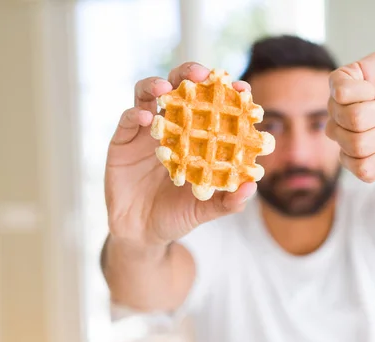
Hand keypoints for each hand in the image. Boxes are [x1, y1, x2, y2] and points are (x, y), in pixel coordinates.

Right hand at [105, 62, 255, 246]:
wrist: (143, 233)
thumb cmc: (178, 215)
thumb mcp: (206, 210)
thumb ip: (229, 201)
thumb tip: (252, 187)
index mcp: (196, 137)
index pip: (211, 106)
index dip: (226, 93)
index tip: (241, 89)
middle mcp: (172, 127)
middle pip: (179, 88)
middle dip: (189, 75)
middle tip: (201, 75)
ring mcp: (145, 131)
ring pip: (148, 95)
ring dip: (157, 85)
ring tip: (165, 88)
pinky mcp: (122, 141)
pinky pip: (127, 120)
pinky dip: (136, 114)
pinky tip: (146, 118)